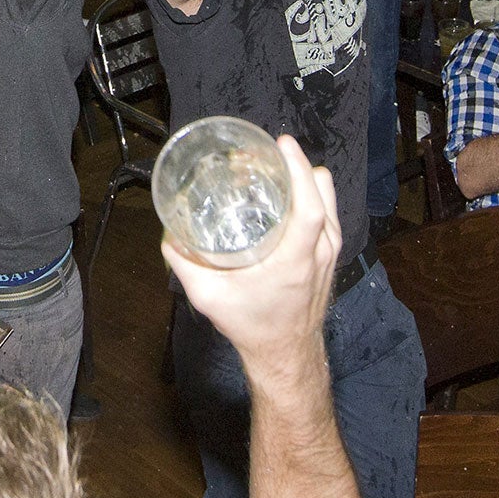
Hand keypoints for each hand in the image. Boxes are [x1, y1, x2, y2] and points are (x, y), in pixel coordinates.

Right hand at [162, 134, 340, 381]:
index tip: (281, 145)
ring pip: (328, 199)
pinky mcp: (330, 254)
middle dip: (295, 164)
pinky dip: (312, 192)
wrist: (285, 352)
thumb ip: (185, 265)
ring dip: (304, 176)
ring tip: (273, 166)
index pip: (309, 209)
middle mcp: (318, 252)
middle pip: (321, 194)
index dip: (298, 171)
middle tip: (264, 151)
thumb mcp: (209, 298)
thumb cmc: (251, 325)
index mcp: (295, 261)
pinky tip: (287, 189)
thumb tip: (168, 234)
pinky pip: (328, 210)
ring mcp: (329, 252)